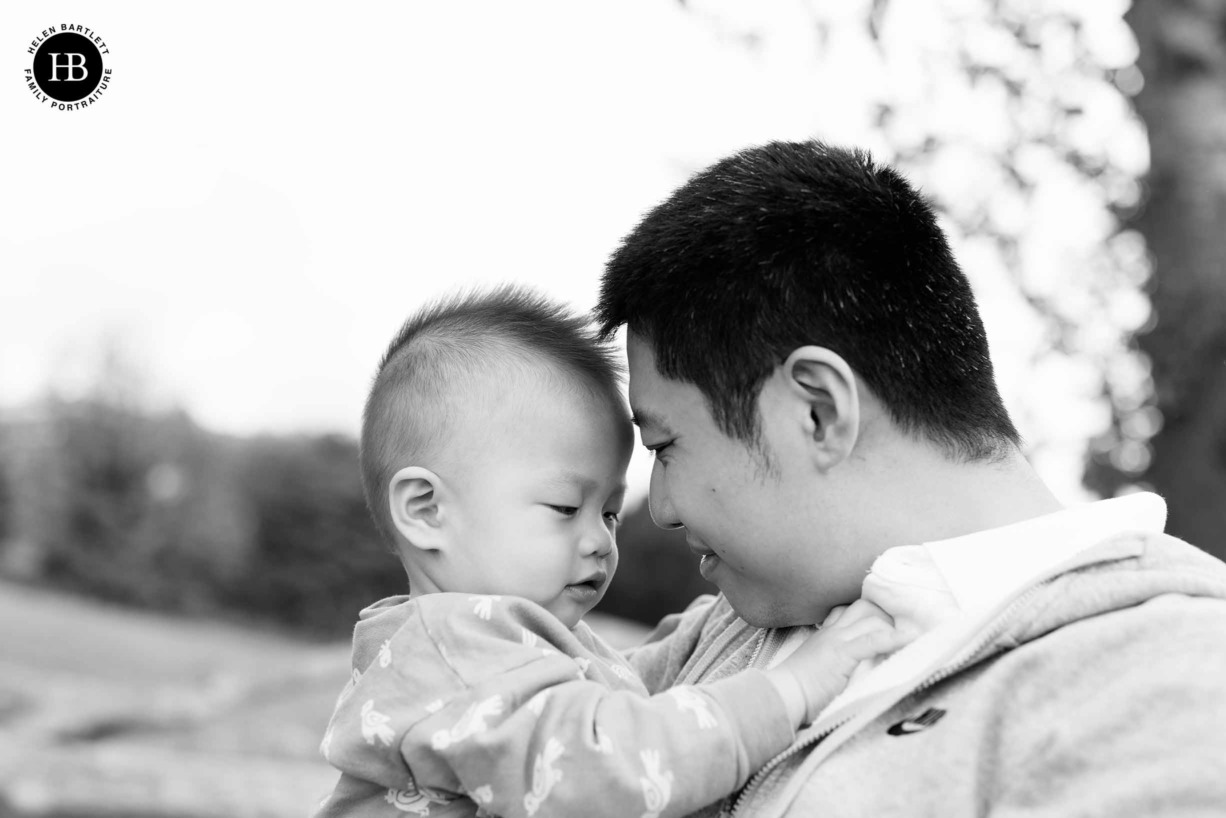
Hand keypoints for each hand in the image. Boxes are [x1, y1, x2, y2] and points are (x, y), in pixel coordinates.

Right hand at [765, 599, 909, 725]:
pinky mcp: (842, 653)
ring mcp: (836, 639)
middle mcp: (831, 632)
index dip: (869, 614)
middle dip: (886, 617)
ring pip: (872, 619)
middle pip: (864, 607)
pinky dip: (895, 638)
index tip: (886, 625)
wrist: (780, 697)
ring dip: (894, 629)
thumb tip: (851, 677)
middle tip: (902, 634)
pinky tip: (911, 640)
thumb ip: (833, 665)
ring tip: (912, 641)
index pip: (848, 611)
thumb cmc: (794, 692)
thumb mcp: (815, 671)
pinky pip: (874, 639)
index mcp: (824, 635)